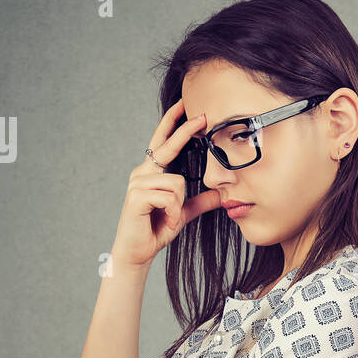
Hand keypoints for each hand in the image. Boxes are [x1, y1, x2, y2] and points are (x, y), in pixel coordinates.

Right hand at [109, 99, 223, 270]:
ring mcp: (138, 183)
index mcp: (152, 173)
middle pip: (167, 147)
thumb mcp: (182, 213)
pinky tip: (165, 222)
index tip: (185, 106)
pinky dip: (172, 212)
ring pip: (176, 183)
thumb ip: (199, 202)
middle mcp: (142, 173)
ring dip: (178, 205)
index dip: (173, 123)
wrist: (137, 252)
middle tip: (203, 116)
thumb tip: (220, 195)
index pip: (162, 142)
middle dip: (185, 130)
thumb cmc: (155, 229)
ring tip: (169, 218)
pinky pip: (168, 197)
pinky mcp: (136, 196)